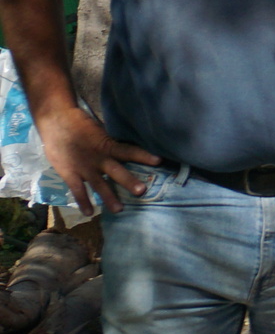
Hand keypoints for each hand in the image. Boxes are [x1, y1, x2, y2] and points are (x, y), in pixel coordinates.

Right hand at [34, 102, 153, 213]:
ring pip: (99, 184)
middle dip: (128, 181)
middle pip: (116, 171)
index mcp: (107, 145)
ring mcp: (84, 167)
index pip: (129, 150)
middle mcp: (98, 158)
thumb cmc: (80, 124)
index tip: (159, 161)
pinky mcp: (69, 172)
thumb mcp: (99, 131)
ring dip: (109, 197)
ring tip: (119, 210)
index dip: (143, 155)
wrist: (55, 120)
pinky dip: (83, 201)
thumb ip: (110, 143)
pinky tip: (89, 213)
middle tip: (141, 191)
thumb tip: (127, 150)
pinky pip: (77, 189)